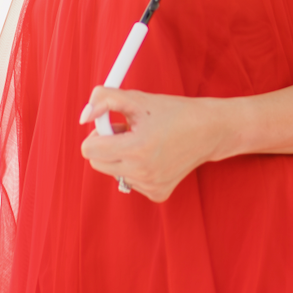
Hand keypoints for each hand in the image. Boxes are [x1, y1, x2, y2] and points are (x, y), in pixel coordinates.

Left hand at [79, 88, 226, 201]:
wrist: (209, 130)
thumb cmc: (173, 112)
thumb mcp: (138, 99)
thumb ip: (105, 99)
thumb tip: (84, 116)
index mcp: (136, 147)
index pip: (89, 150)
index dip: (96, 134)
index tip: (109, 125)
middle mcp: (142, 171)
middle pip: (97, 163)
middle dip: (106, 145)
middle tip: (126, 131)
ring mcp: (150, 186)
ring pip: (114, 172)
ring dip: (122, 157)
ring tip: (144, 142)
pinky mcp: (158, 194)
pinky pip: (131, 181)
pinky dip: (136, 169)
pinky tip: (154, 156)